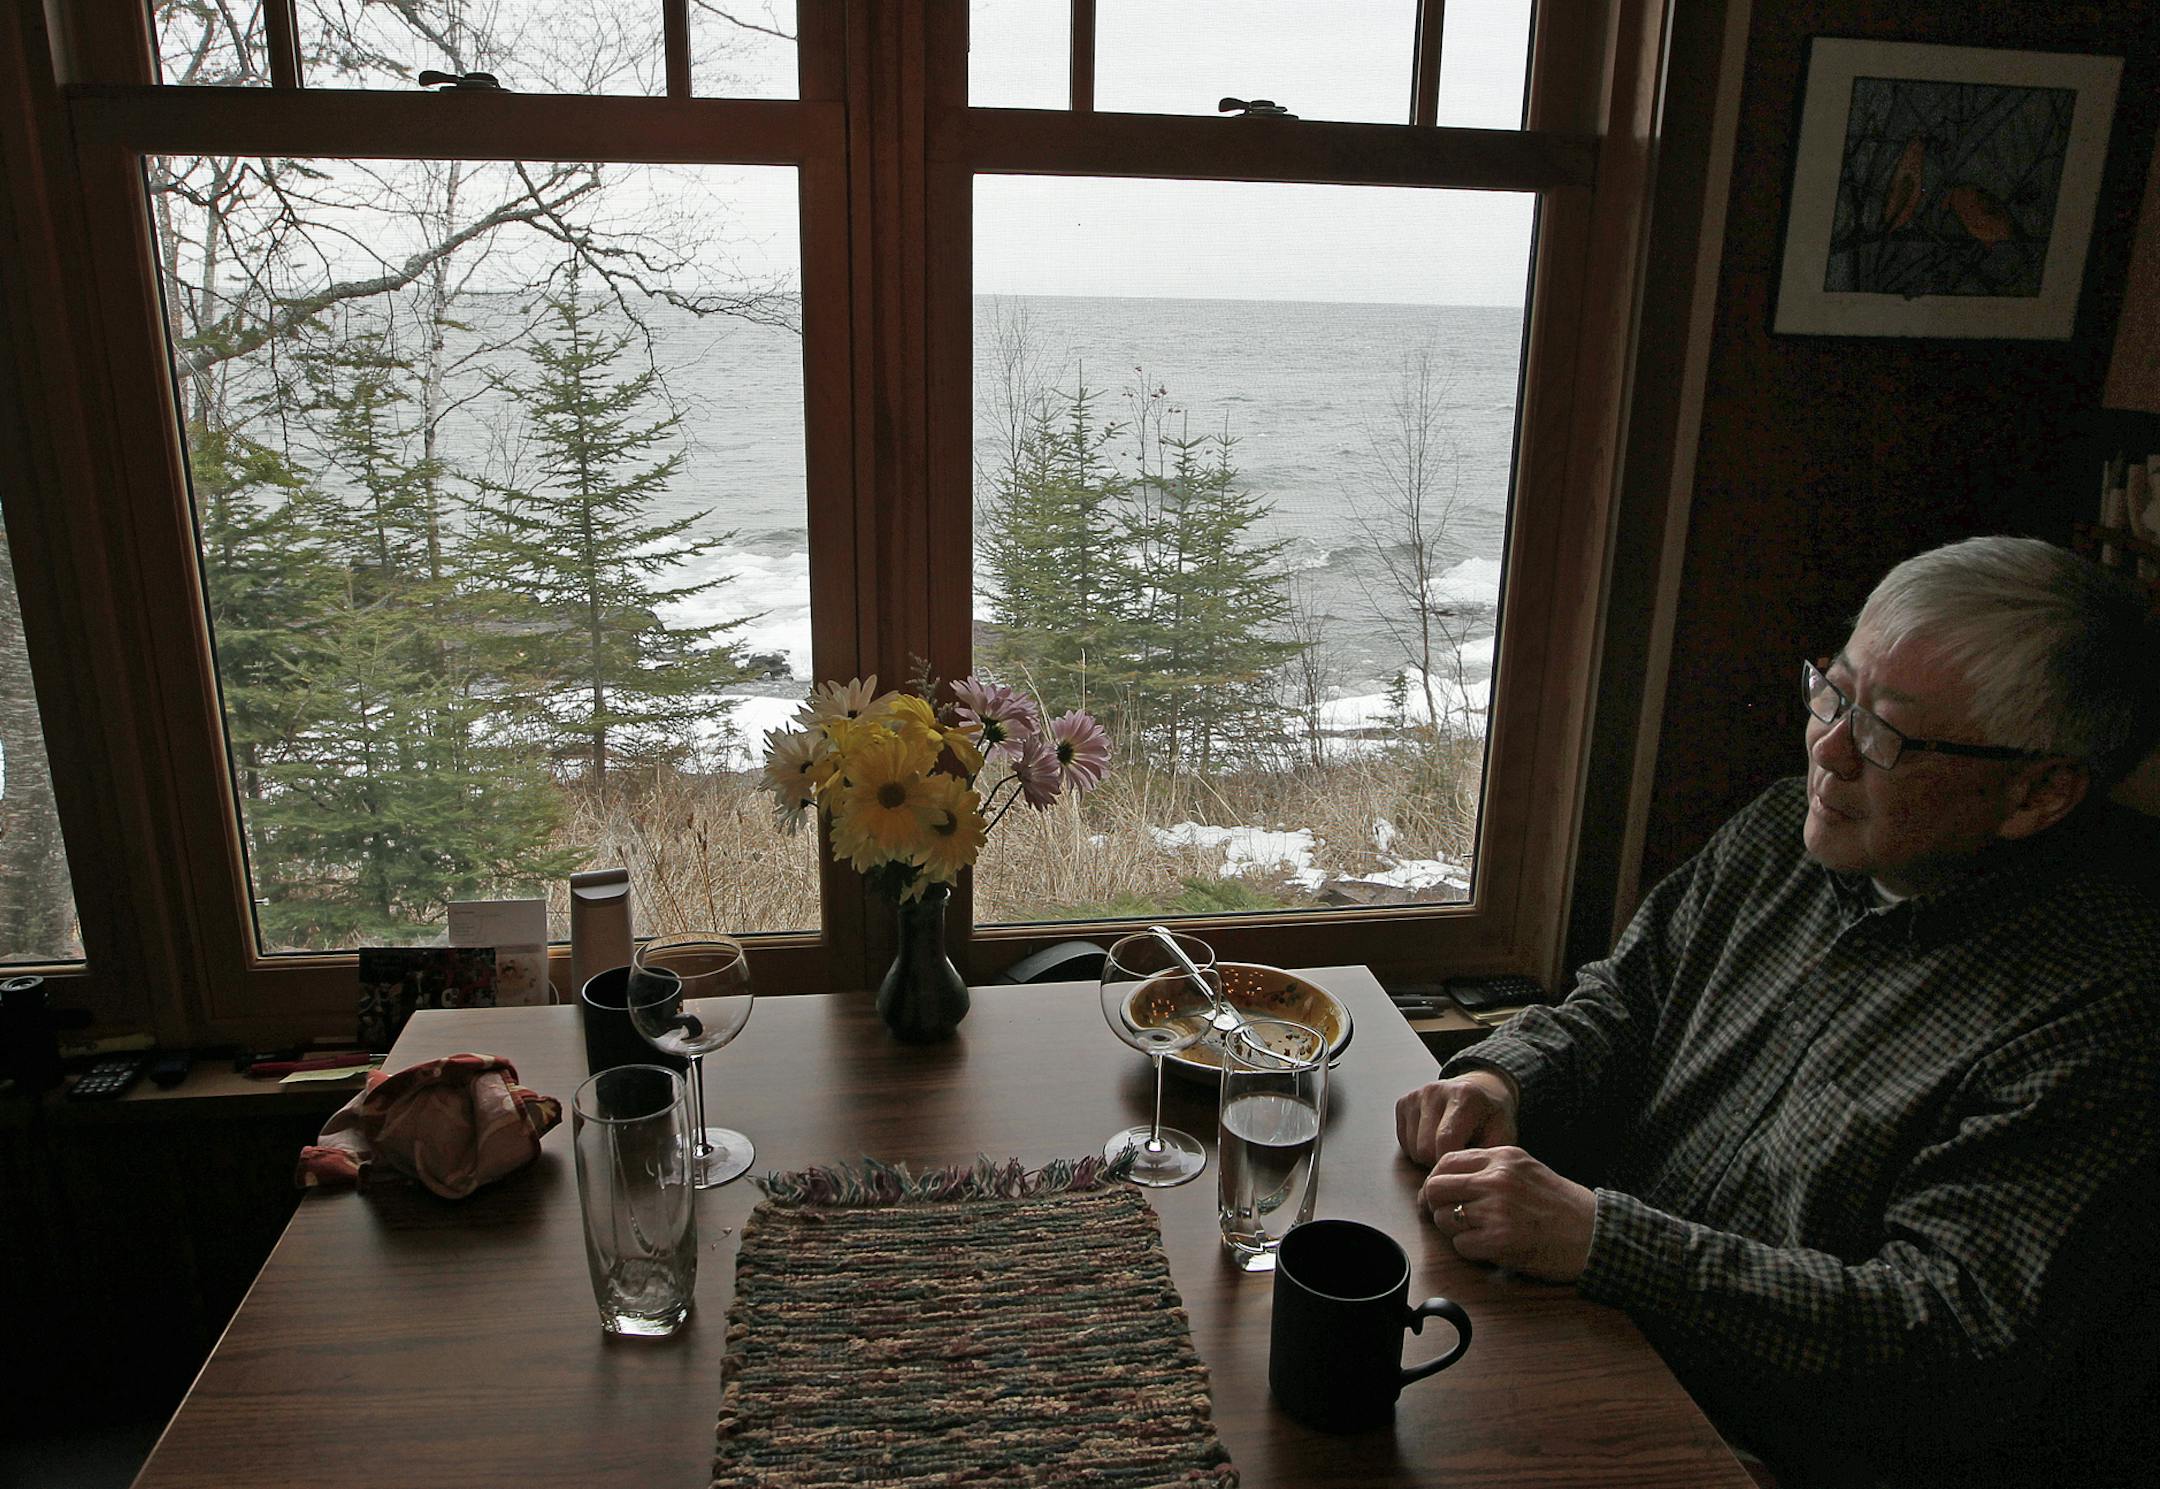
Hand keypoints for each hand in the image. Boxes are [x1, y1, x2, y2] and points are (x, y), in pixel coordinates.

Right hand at [1395, 1069, 1519, 1165]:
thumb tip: (1468, 1178)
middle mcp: (1435, 1091)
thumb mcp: (1502, 1134)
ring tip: (1446, 1150)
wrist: (1479, 1091)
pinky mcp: (1404, 1102)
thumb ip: (1487, 1155)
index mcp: (1464, 1095)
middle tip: (1456, 1161)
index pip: (1446, 1140)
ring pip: (1412, 1148)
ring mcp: (1416, 1095)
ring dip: (1428, 1158)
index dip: (1452, 1164)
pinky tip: (1433, 1141)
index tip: (1463, 1171)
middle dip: (1439, 1163)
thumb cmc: (1490, 1118)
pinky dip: (1417, 1148)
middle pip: (1425, 1147)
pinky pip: (1402, 1140)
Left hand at [1418, 1146, 1595, 1282]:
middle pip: (1435, 1188)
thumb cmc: (1561, 1205)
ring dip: (1454, 1230)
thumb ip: (1489, 1168)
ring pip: (1445, 1218)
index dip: (1435, 1180)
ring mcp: (1497, 1210)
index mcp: (1503, 1158)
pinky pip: (1460, 1245)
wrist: (1595, 1234)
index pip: (1445, 1161)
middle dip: (1435, 1205)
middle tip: (1446, 1216)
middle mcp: (1497, 1179)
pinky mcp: (1500, 1241)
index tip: (1438, 1195)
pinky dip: (1469, 1250)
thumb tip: (1445, 1179)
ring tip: (1476, 1233)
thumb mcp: (1526, 1169)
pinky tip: (1489, 1247)